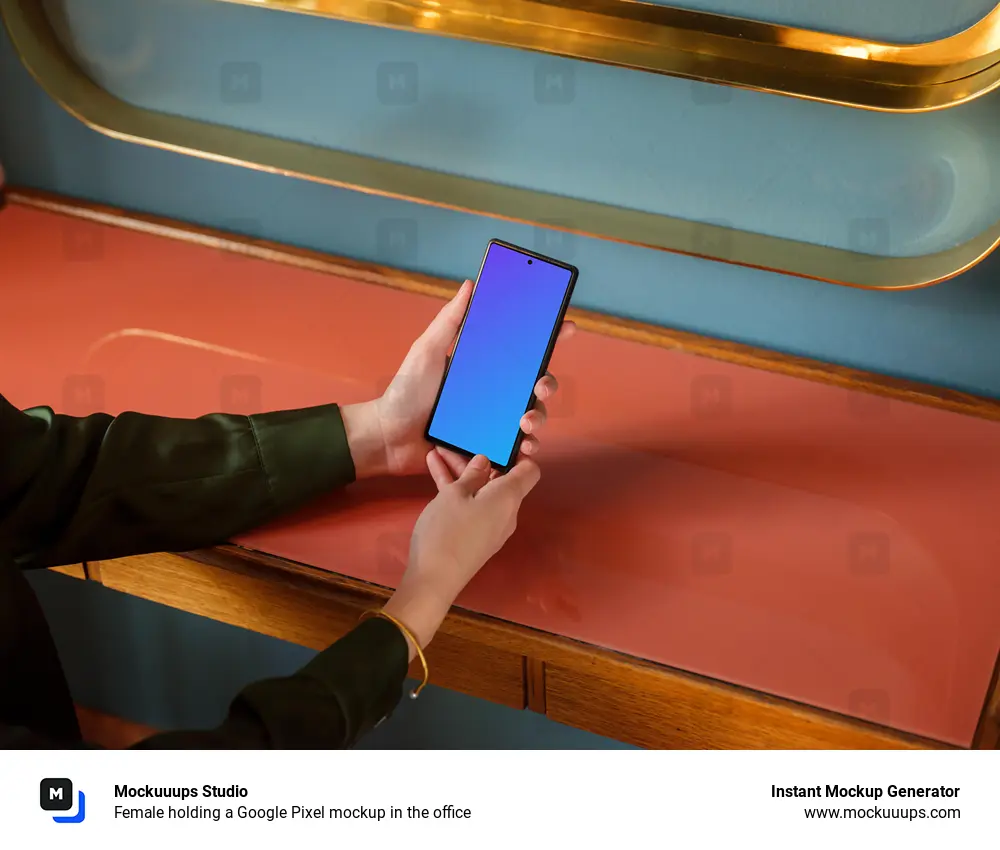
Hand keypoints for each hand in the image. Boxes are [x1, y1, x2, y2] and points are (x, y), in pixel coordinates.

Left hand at [341, 280, 574, 478]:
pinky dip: (527, 448)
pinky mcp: (488, 447)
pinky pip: (516, 448)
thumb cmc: (405, 392)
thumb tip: (470, 285)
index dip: (547, 338)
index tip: (565, 327)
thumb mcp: (426, 350)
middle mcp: (493, 393)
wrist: (389, 436)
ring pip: (531, 416)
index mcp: (483, 368)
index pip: (521, 350)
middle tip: (540, 385)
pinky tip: (525, 446)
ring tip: (526, 422)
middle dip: (547, 383)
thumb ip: (449, 321)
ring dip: (539, 418)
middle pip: (535, 385)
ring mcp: (492, 421)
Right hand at [381, 451, 540, 656]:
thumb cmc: (447, 531)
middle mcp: (506, 511)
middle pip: (501, 478)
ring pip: (481, 489)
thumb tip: (485, 462)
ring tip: (440, 449)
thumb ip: (472, 475)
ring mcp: (491, 524)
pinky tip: (435, 467)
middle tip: (463, 438)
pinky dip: (457, 488)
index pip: (529, 470)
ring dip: (463, 471)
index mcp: (509, 497)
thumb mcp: (454, 495)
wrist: (434, 579)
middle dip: (481, 457)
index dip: (519, 453)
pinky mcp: (475, 534)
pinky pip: (471, 504)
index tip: (500, 438)